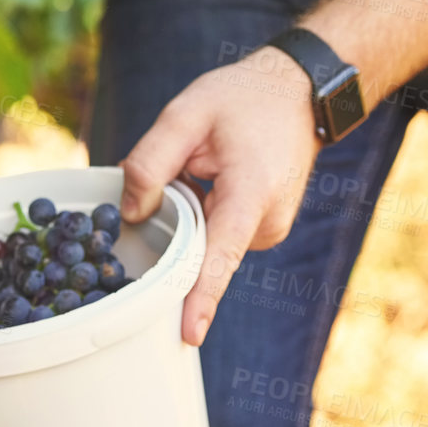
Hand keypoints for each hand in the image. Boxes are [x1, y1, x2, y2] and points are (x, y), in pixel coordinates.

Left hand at [118, 48, 322, 346]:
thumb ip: (150, 163)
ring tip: (202, 166)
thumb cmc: (242, 99)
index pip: (220, 256)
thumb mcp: (185, 115)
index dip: (201, 297)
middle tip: (180, 171)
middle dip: (173, 230)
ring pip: (207, 243)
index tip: (189, 334)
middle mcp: (266, 222)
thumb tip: (130, 214)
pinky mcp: (263, 230)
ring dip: (188, 217)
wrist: (298, 92)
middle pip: (202, 250)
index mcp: (250, 194)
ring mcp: (269, 230)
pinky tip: (210, 178)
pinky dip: (203, 216)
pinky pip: (219, 235)